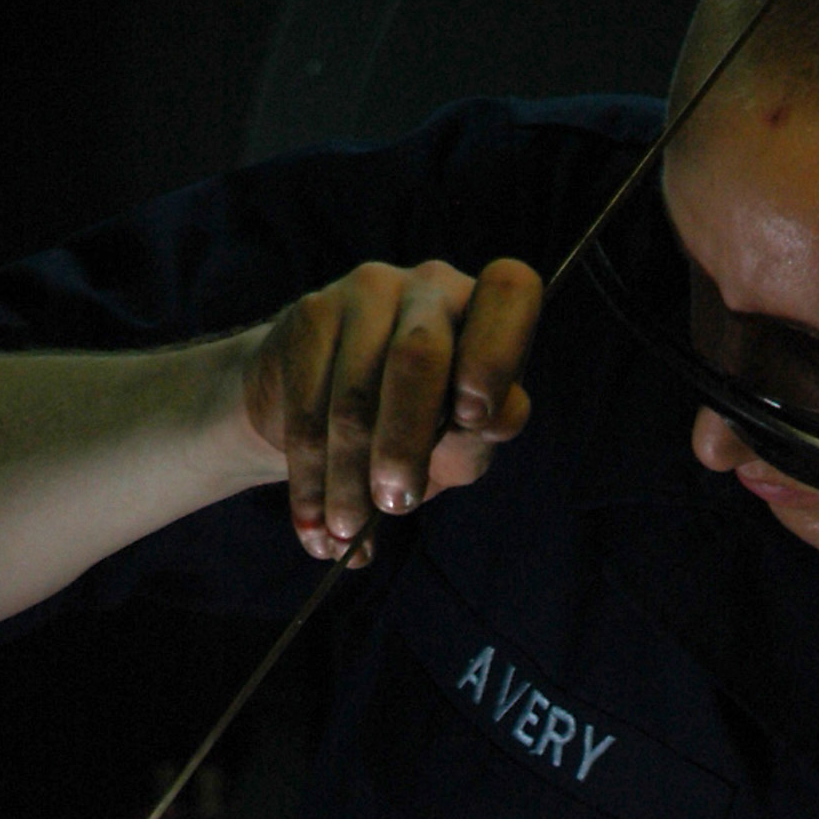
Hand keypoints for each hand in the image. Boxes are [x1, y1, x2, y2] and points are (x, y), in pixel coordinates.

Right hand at [242, 256, 542, 560]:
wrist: (323, 409)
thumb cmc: (415, 427)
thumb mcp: (459, 440)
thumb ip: (481, 432)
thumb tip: (500, 417)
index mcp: (484, 311)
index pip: (511, 290)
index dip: (495, 350)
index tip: (473, 415)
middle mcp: (431, 286)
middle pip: (418, 356)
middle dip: (403, 443)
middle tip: (396, 504)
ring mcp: (366, 292)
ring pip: (354, 396)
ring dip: (349, 479)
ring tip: (346, 532)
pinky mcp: (310, 314)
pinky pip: (307, 408)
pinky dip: (310, 479)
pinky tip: (315, 525)